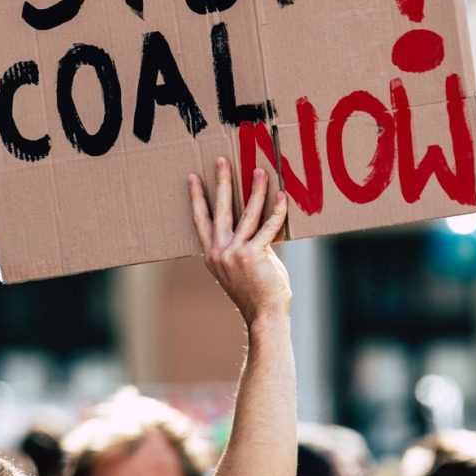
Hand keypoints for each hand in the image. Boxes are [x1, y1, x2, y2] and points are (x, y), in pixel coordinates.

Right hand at [189, 157, 291, 325]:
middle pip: (220, 209)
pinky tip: (282, 196)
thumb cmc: (256, 292)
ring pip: (246, 214)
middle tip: (221, 159)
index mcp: (212, 254)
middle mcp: (220, 252)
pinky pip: (268, 226)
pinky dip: (276, 211)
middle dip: (221, 182)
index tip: (193, 177)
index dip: (197, 198)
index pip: (200, 220)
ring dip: (254, 190)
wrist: (264, 315)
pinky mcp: (254, 255)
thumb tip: (255, 223)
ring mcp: (235, 253)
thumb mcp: (240, 267)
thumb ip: (242, 245)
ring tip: (258, 170)